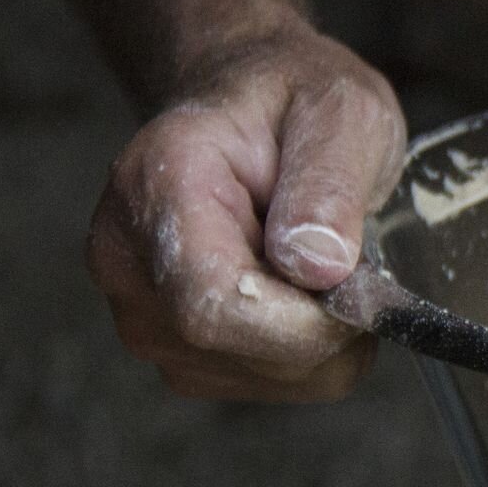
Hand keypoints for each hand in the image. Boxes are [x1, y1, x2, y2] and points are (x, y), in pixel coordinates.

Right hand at [88, 22, 405, 400]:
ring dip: (325, 338)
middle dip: (325, 324)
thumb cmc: (294, 102)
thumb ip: (329, 183)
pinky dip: (314, 353)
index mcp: (154, 185)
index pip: (210, 302)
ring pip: (262, 377)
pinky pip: (269, 384)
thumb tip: (317, 266)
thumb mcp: (340, 113)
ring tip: (318, 262)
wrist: (253, 109)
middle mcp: (126, 260)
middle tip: (352, 258)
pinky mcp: (175, 350)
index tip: (361, 288)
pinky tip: (304, 293)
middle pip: (233, 348)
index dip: (300, 321)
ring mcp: (140, 313)